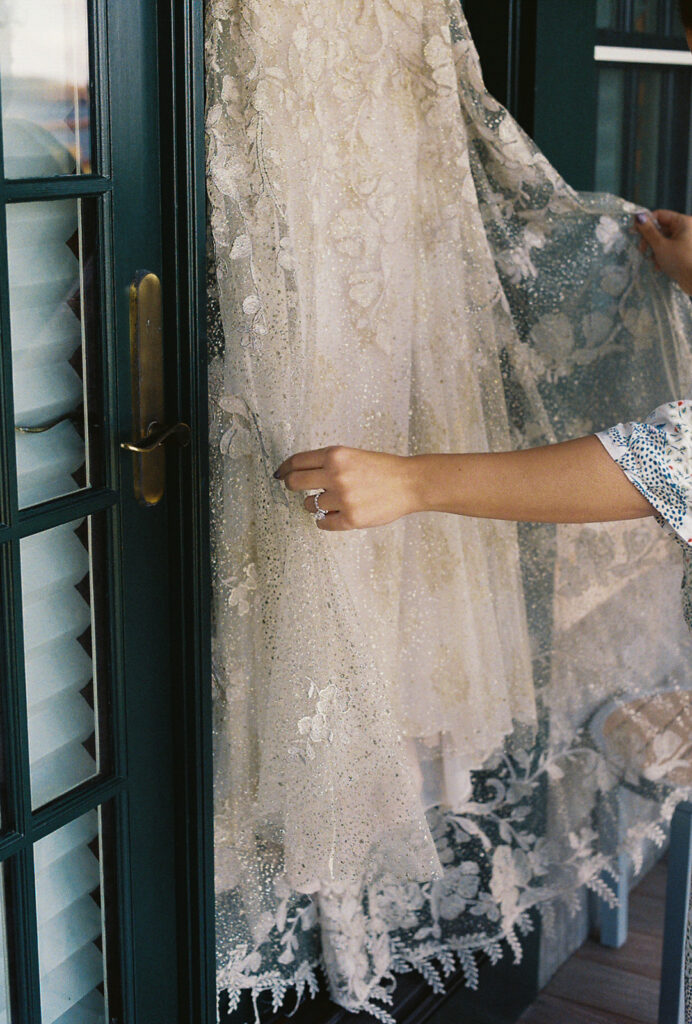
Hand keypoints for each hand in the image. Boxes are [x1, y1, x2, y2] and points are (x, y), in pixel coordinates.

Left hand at [274, 446, 418, 530]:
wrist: (410, 483)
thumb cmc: (382, 469)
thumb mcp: (352, 455)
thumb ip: (327, 462)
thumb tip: (296, 471)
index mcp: (335, 455)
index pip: (297, 461)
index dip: (284, 468)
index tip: (280, 474)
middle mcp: (336, 475)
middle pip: (294, 483)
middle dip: (291, 486)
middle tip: (295, 488)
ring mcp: (343, 498)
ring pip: (308, 505)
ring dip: (314, 504)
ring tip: (333, 501)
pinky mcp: (351, 519)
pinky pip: (323, 523)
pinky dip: (325, 521)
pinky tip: (335, 516)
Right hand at [635, 209, 691, 293]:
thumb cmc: (679, 260)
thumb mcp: (660, 245)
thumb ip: (648, 231)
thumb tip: (638, 216)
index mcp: (682, 222)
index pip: (659, 215)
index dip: (646, 222)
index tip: (634, 232)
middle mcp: (685, 228)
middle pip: (661, 228)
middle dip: (650, 240)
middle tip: (642, 250)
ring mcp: (685, 239)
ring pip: (663, 239)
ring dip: (655, 250)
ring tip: (653, 260)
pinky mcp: (684, 251)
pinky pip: (669, 248)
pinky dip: (661, 255)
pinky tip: (659, 266)